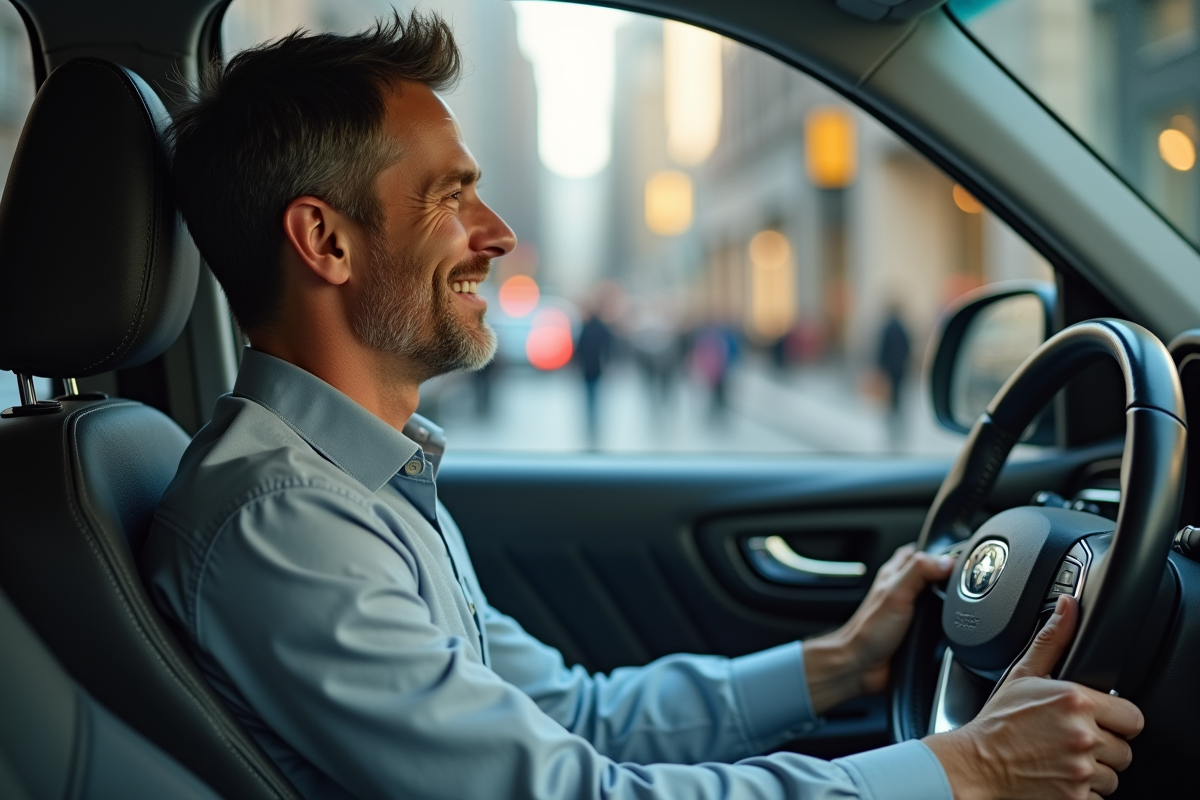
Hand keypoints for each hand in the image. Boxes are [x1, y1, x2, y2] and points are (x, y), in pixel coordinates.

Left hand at [803, 544, 952, 713]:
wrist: (861, 667)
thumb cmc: (869, 631)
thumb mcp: (896, 593)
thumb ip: (919, 571)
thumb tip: (947, 561)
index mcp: (895, 573)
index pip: (922, 551)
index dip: (942, 551)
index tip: (963, 559)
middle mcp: (902, 589)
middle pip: (933, 574)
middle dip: (950, 577)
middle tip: (966, 582)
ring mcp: (910, 611)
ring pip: (937, 598)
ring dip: (949, 601)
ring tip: (964, 603)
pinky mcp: (916, 631)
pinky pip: (938, 621)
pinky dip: (947, 623)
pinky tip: (954, 626)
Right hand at [924, 595, 1143, 799]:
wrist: (974, 764)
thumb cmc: (996, 722)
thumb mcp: (1023, 674)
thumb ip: (1052, 639)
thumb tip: (1068, 606)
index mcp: (1075, 701)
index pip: (1133, 717)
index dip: (1116, 719)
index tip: (1098, 719)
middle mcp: (1083, 736)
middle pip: (1124, 749)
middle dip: (1103, 745)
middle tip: (1072, 738)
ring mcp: (1080, 770)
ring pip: (1112, 775)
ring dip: (1093, 770)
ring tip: (1063, 757)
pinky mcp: (1076, 798)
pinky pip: (1098, 797)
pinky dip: (1082, 791)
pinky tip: (1058, 775)